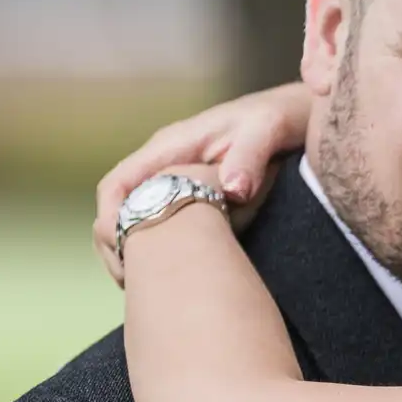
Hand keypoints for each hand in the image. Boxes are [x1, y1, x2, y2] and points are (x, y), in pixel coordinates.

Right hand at [94, 82, 311, 283]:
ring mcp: (172, 178)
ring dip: (132, 251)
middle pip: (117, 207)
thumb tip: (232, 190)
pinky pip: (157, 222)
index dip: (111, 219)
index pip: (118, 183)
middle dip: (117, 245)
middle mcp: (163, 162)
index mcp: (171, 147)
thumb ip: (249, 157)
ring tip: (145, 284)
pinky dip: (154, 248)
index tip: (122, 253)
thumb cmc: (276, 119)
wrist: (291, 117)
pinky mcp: (188, 194)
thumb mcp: (266, 131)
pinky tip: (168, 272)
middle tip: (132, 282)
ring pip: (132, 218)